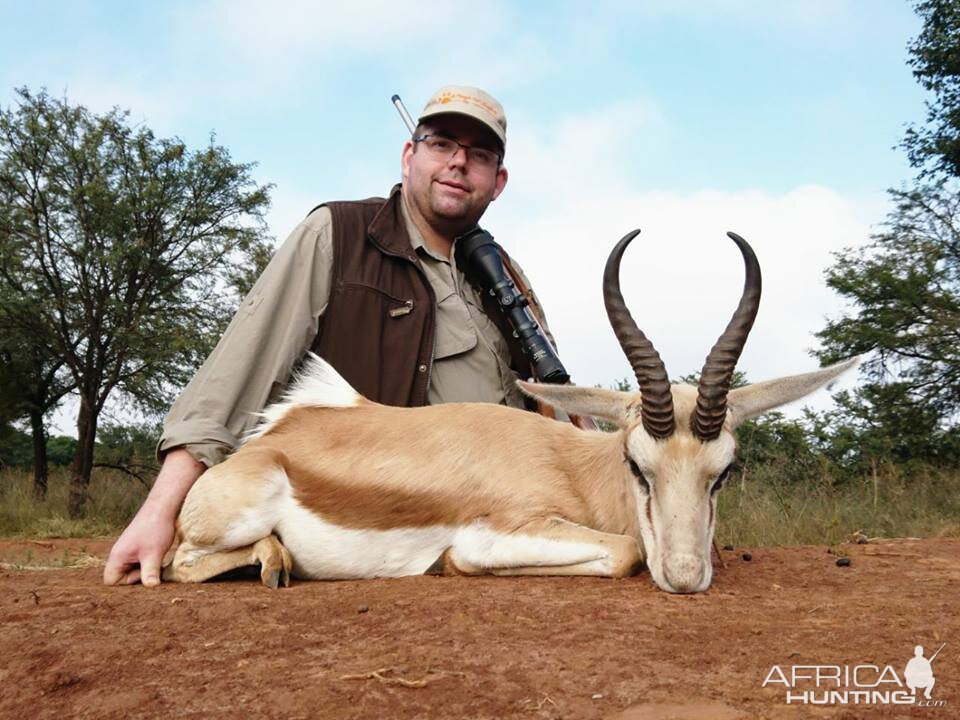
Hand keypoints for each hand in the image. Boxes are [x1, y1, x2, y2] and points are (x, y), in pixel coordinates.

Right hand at [103, 447, 205, 586]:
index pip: (110, 581)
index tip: (142, 575)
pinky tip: (160, 559)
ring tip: (158, 563)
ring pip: (133, 570)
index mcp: (117, 557)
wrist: (163, 508)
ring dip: (146, 571)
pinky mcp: (139, 548)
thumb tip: (151, 588)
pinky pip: (140, 563)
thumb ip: (149, 573)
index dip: (126, 583)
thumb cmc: (155, 528)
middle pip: (121, 577)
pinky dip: (149, 564)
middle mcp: (120, 555)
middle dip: (137, 578)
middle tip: (153, 571)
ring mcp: (129, 551)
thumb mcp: (153, 554)